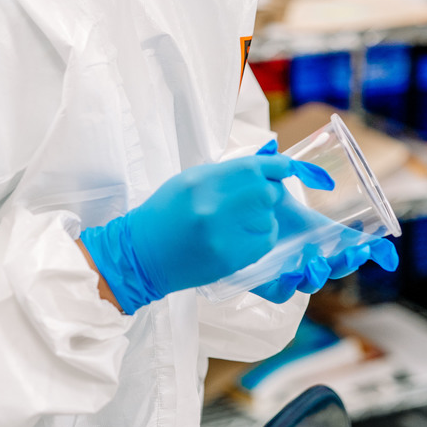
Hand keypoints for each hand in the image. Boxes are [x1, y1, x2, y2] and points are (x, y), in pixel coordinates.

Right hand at [80, 150, 333, 313]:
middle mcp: (214, 205)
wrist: (143, 253)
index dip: (276, 167)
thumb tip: (263, 168)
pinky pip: (265, 241)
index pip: (255, 167)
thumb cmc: (166, 212)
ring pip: (268, 218)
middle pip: (266, 192)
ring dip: (264, 217)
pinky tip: (244, 237)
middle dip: (266, 194)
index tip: (284, 169)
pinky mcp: (229, 258)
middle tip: (254, 200)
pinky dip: (262, 237)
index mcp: (203, 180)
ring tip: (241, 221)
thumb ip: (225, 173)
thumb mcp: (191, 180)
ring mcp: (223, 234)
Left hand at [249, 141, 398, 303]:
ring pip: (312, 282)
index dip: (369, 251)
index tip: (386, 254)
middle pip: (335, 266)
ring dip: (320, 274)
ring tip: (316, 263)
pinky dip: (289, 287)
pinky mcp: (264, 283)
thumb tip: (324, 180)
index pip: (347, 245)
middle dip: (348, 262)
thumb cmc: (249, 198)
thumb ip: (296, 171)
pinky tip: (290, 274)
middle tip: (355, 252)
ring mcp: (286, 269)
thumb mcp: (274, 181)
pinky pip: (282, 293)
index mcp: (313, 233)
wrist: (214, 213)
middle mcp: (304, 253)